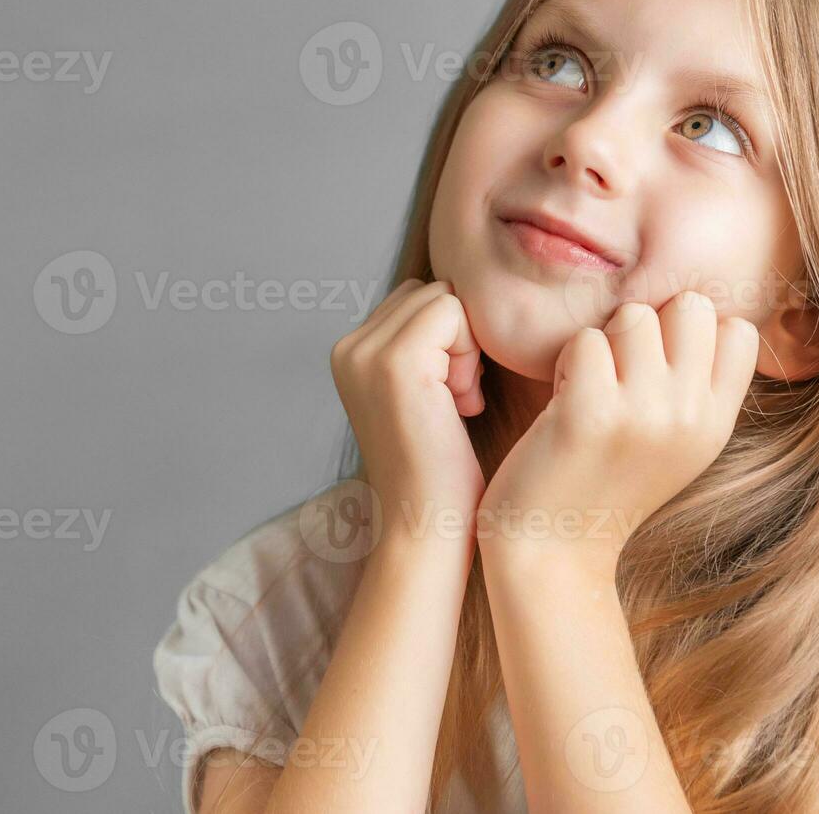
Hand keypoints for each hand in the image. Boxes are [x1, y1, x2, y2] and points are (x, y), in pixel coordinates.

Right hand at [329, 279, 486, 543]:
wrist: (426, 524)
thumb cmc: (439, 468)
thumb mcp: (421, 392)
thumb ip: (423, 346)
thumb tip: (455, 300)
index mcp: (349, 353)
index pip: (417, 299)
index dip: (448, 341)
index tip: (448, 396)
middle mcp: (348, 347)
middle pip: (431, 294)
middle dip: (458, 341)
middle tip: (455, 401)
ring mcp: (366, 353)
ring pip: (444, 300)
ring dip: (466, 349)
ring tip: (456, 403)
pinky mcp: (396, 362)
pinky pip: (453, 312)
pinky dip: (470, 355)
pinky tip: (462, 403)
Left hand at [476, 291, 758, 576]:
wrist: (553, 550)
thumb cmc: (605, 485)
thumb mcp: (676, 443)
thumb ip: (695, 386)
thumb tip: (698, 308)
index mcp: (716, 423)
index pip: (739, 330)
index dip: (692, 331)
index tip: (658, 365)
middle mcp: (689, 416)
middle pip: (690, 306)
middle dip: (648, 324)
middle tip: (619, 369)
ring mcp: (642, 414)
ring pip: (633, 316)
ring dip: (601, 342)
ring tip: (589, 386)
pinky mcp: (590, 413)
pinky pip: (584, 340)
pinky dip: (565, 362)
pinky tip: (562, 401)